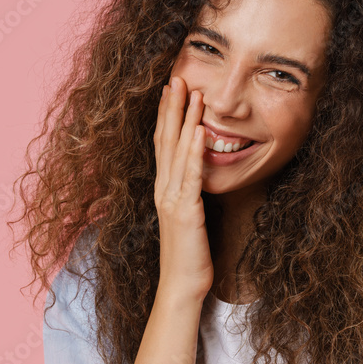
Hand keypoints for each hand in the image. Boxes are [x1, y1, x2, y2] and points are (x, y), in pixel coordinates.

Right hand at [152, 76, 213, 301]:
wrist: (181, 285)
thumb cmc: (189, 255)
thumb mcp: (189, 217)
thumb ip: (190, 194)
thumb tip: (199, 174)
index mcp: (164, 189)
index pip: (163, 144)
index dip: (166, 115)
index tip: (171, 90)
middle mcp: (164, 190)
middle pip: (166, 140)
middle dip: (172, 108)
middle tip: (177, 77)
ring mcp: (172, 200)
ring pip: (178, 152)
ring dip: (185, 120)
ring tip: (192, 94)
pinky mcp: (185, 212)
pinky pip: (190, 176)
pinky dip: (194, 152)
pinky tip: (199, 131)